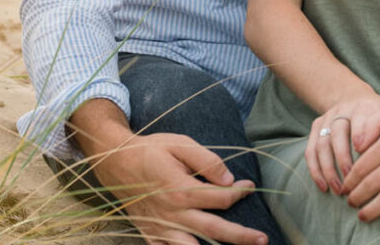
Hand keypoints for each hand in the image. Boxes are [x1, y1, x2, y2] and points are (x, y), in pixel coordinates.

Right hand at [91, 131, 266, 244]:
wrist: (116, 162)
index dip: (239, 193)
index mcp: (182, 190)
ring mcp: (161, 229)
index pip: (220, 198)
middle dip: (241, 237)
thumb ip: (206, 160)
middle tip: (262, 239)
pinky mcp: (151, 236)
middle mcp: (173, 214)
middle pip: (214, 230)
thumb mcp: (180, 143)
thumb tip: (229, 179)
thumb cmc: (151, 150)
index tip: (249, 186)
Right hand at [305, 93, 379, 194]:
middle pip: (338, 131)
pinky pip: (311, 150)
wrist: (356, 101)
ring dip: (328, 168)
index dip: (359, 133)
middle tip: (351, 180)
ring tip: (338, 189)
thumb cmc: (378, 120)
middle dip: (342, 157)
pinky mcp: (316, 127)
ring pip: (322, 143)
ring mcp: (327, 118)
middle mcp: (343, 110)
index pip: (360, 118)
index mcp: (363, 106)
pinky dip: (315, 169)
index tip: (362, 152)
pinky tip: (323, 186)